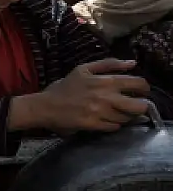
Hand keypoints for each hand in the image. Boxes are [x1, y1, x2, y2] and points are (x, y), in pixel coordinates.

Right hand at [28, 59, 150, 133]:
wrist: (45, 106)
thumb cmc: (65, 87)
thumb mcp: (84, 69)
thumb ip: (109, 64)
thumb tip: (133, 63)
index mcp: (106, 81)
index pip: (138, 84)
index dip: (144, 88)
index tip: (140, 92)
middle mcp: (106, 97)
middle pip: (139, 106)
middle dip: (140, 107)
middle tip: (133, 106)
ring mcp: (100, 112)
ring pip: (126, 118)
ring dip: (125, 116)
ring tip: (117, 113)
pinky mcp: (93, 125)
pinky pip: (113, 127)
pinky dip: (113, 124)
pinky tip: (106, 120)